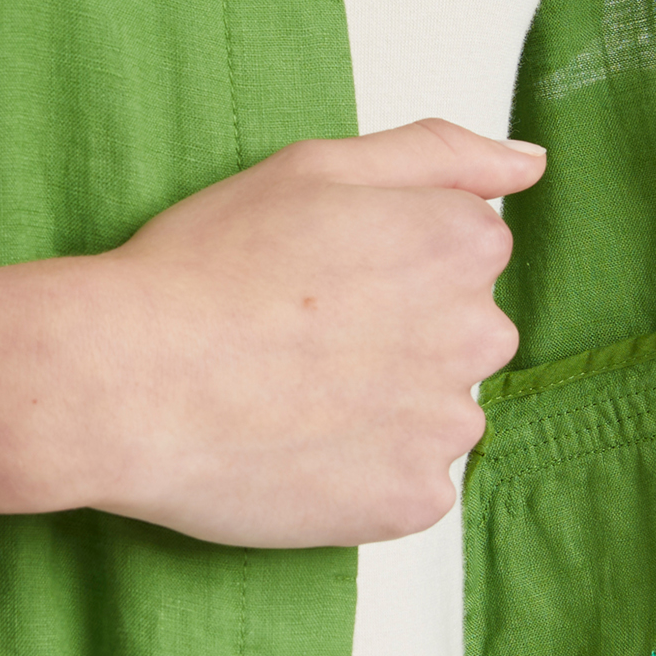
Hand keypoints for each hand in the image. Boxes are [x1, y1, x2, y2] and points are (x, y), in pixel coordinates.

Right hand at [0, 120, 544, 547]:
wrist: (125, 380)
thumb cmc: (206, 265)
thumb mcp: (317, 166)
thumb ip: (439, 155)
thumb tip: (530, 166)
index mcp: (462, 243)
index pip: (463, 257)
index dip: (384, 267)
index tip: (318, 278)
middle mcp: (478, 333)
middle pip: (459, 338)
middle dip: (398, 339)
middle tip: (297, 340)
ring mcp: (448, 425)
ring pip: (436, 416)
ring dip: (384, 411)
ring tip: (291, 397)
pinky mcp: (414, 500)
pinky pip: (409, 486)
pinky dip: (364, 475)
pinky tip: (298, 449)